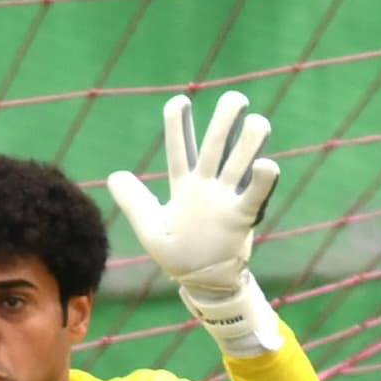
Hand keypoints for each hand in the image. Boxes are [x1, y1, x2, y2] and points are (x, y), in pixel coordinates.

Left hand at [106, 89, 282, 345]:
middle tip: (236, 98)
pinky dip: (263, 180)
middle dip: (225, 120)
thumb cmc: (177, 254)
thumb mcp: (150, 229)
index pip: (180, 148)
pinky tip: (266, 164)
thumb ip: (134, 202)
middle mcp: (207, 185)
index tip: (179, 101)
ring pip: (239, 163)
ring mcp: (226, 198)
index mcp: (184, 185)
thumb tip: (114, 175)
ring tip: (256, 121)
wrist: (202, 282)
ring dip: (249, 142)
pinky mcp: (242, 216)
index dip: (179, 124)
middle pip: (216, 146)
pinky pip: (254, 194)